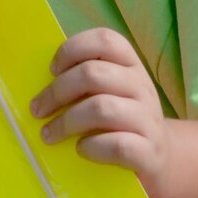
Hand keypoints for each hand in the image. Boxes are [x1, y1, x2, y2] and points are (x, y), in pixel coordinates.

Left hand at [30, 28, 171, 197]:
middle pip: (94, 74)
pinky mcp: (149, 152)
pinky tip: (81, 149)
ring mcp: (148, 119)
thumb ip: (87, 82)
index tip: (52, 71)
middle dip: (57, 91)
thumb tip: (42, 86)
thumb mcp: (112, 92)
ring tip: (49, 135)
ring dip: (67, 122)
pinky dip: (92, 147)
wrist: (159, 157)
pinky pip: (117, 145)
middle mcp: (142, 86)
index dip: (73, 49)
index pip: (105, 40)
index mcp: (131, 65)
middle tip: (38, 110)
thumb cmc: (122, 122)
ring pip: (102, 109)